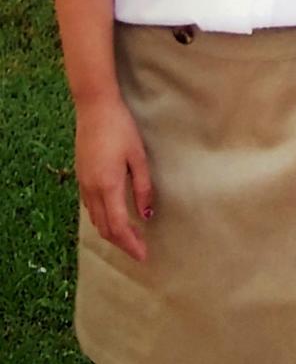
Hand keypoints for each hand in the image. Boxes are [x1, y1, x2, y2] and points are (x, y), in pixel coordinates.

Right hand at [75, 96, 152, 261]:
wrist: (95, 108)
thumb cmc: (121, 128)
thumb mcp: (138, 156)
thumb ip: (143, 187)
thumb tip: (146, 214)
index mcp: (108, 186)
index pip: (118, 226)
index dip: (131, 244)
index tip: (143, 255)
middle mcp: (92, 190)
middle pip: (104, 228)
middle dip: (122, 243)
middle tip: (139, 250)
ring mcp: (83, 183)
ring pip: (95, 219)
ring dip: (111, 232)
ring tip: (130, 236)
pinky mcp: (81, 176)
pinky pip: (90, 207)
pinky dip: (102, 218)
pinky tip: (113, 216)